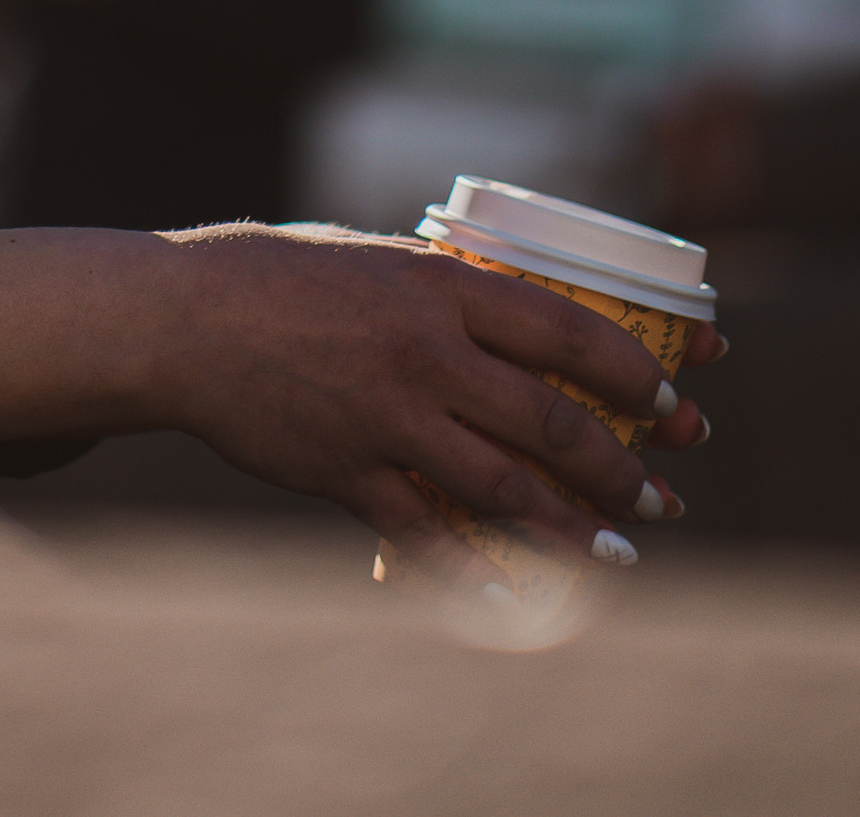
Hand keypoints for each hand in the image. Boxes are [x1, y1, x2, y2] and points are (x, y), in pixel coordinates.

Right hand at [149, 225, 717, 563]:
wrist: (186, 320)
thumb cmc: (281, 277)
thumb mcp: (374, 258)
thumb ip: (441, 290)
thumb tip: (511, 311)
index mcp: (437, 285)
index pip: (565, 329)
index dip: (632, 370)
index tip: (673, 398)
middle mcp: (424, 352)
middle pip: (550, 419)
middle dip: (620, 465)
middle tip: (659, 493)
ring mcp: (388, 418)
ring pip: (507, 486)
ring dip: (574, 526)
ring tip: (620, 550)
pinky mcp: (349, 474)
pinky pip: (430, 537)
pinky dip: (482, 576)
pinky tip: (523, 602)